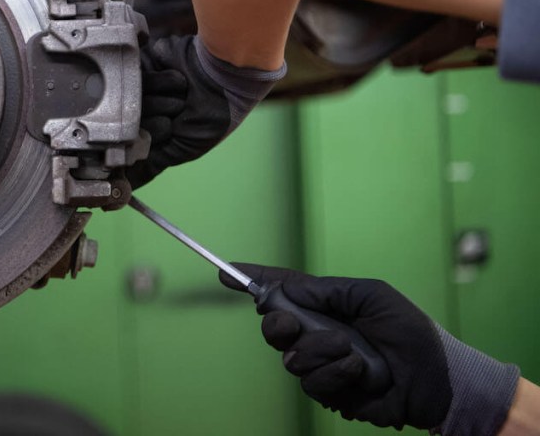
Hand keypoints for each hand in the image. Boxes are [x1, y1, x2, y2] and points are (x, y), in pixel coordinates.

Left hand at [127, 35, 283, 188]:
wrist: (224, 78)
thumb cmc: (212, 116)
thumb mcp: (184, 148)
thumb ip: (152, 163)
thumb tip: (128, 185)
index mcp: (151, 129)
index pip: (129, 143)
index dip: (148, 141)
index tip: (169, 133)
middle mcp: (144, 109)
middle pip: (128, 123)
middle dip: (158, 120)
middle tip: (180, 112)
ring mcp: (141, 86)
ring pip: (132, 100)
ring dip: (163, 99)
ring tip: (183, 96)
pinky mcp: (142, 64)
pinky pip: (136, 76)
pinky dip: (162, 80)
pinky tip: (179, 80)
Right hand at [219, 264, 519, 433]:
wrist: (437, 378)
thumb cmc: (410, 331)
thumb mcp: (371, 295)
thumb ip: (327, 290)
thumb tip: (290, 287)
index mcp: (324, 307)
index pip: (281, 291)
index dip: (252, 281)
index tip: (226, 272)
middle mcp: (316, 334)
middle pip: (273, 327)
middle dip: (277, 323)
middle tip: (292, 322)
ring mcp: (322, 364)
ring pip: (291, 358)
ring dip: (319, 351)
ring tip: (350, 351)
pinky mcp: (331, 392)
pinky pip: (312, 383)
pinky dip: (335, 373)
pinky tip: (359, 371)